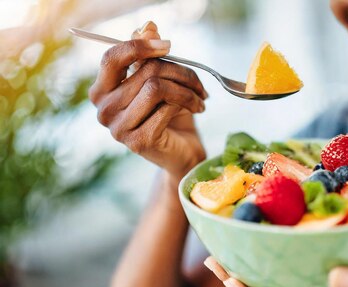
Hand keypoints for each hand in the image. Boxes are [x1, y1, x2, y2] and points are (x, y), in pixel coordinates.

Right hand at [89, 21, 207, 181]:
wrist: (181, 153)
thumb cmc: (168, 115)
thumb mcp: (159, 81)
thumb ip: (149, 55)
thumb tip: (148, 26)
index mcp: (101, 90)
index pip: (112, 57)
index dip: (141, 46)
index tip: (168, 46)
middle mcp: (103, 109)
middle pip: (146, 71)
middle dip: (181, 72)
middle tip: (199, 83)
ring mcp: (118, 128)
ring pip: (157, 88)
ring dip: (187, 90)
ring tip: (201, 97)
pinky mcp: (137, 141)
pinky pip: (166, 108)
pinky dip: (186, 105)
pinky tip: (196, 109)